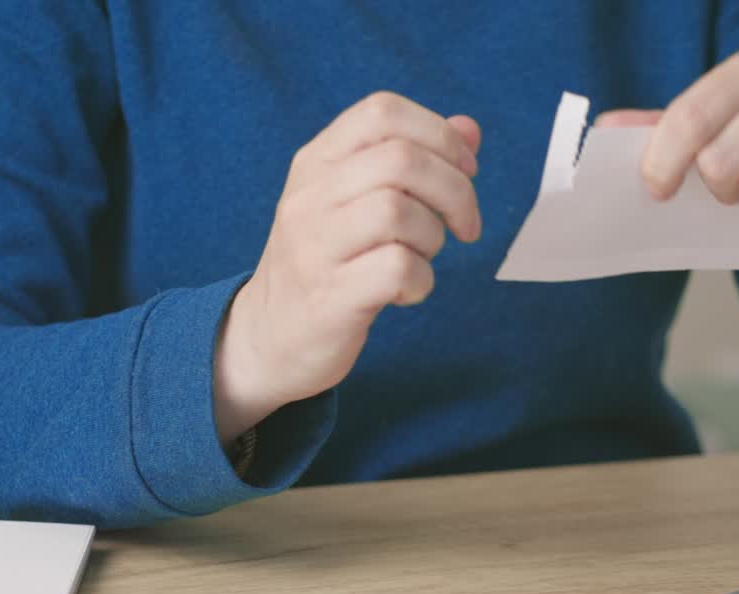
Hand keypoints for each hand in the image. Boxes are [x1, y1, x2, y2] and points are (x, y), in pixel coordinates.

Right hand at [213, 92, 482, 443]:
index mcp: (316, 161)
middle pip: (402, 159)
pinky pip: (397, 269)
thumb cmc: (327, 262)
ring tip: (420, 258)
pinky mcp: (330, 296)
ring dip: (433, 238)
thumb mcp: (358, 200)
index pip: (383, 112)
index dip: (439, 134)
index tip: (466, 170)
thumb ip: (412, 159)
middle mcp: (310, 196)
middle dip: (455, 190)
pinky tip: (405, 292)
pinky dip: (421, 281)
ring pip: (399, 211)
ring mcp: (315, 246)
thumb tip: (470, 129)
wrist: (268, 337)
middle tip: (465, 226)